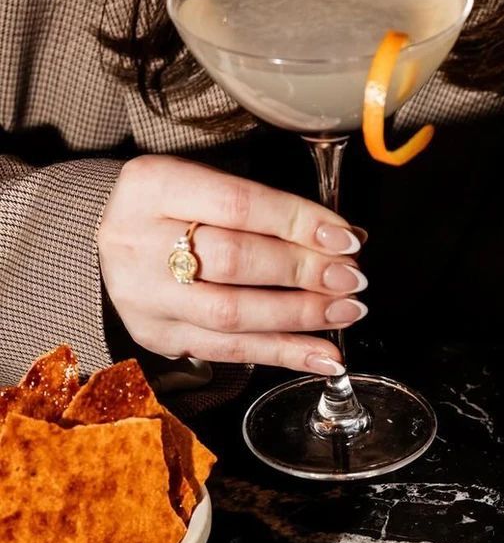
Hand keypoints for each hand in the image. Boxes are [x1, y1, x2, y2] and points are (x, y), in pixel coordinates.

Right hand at [97, 155, 369, 373]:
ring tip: (346, 312)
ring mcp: (145, 295)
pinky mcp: (157, 336)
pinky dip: (285, 354)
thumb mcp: (206, 185)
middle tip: (351, 278)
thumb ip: (268, 208)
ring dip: (300, 316)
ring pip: (232, 313)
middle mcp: (138, 240)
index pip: (237, 204)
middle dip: (303, 271)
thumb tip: (345, 238)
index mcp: (151, 186)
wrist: (113, 245)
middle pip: (234, 260)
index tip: (345, 238)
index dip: (298, 222)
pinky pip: (231, 352)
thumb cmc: (175, 210)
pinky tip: (325, 357)